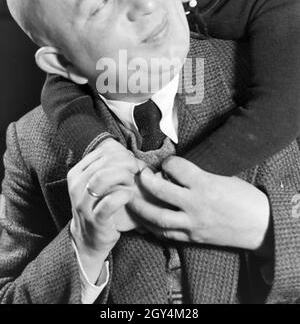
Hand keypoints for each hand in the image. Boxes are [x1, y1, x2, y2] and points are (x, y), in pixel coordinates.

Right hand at [68, 141, 139, 282]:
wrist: (88, 239)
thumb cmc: (99, 206)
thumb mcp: (98, 183)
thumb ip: (108, 166)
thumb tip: (126, 151)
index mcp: (76, 173)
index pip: (100, 153)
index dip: (120, 153)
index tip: (131, 159)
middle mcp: (76, 187)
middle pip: (103, 163)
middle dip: (124, 162)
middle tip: (135, 168)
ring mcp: (84, 204)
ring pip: (102, 179)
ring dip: (122, 175)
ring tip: (131, 180)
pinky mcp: (96, 220)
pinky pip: (110, 202)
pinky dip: (123, 195)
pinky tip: (129, 195)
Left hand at [129, 156, 269, 250]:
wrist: (260, 225)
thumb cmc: (245, 197)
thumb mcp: (223, 177)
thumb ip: (199, 175)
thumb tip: (176, 171)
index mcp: (205, 184)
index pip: (176, 167)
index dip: (168, 162)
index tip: (166, 163)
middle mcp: (196, 204)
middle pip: (160, 191)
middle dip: (146, 181)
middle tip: (140, 175)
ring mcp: (193, 224)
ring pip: (158, 217)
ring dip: (141, 207)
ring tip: (131, 199)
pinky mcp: (193, 238)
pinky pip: (166, 234)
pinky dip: (152, 227)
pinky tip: (144, 220)